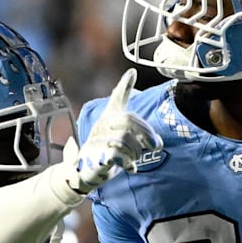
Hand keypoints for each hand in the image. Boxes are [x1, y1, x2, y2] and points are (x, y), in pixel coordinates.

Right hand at [65, 68, 161, 192]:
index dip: (124, 86)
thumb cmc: (106, 149)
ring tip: (136, 159)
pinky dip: (128, 163)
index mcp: (109, 118)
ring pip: (124, 139)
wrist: (85, 170)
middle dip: (146, 134)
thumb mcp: (119, 137)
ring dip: (137, 152)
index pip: (118, 99)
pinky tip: (131, 168)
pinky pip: (116, 155)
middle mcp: (102, 125)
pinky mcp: (96, 156)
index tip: (132, 72)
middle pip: (128, 120)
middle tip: (155, 147)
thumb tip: (157, 138)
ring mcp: (98, 140)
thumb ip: (137, 132)